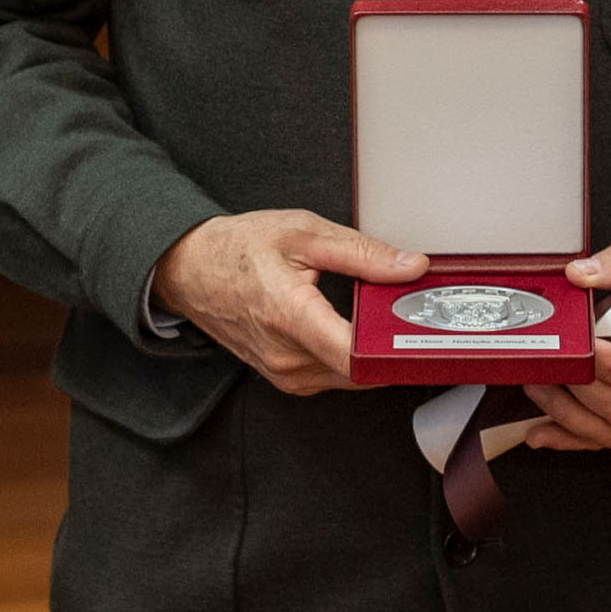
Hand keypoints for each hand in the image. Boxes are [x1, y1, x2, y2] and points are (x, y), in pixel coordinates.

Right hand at [153, 209, 425, 393]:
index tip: (421, 332)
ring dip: (371, 354)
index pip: (355, 355)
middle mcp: (287, 356)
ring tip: (380, 317)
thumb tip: (409, 266)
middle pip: (361, 370)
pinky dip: (350, 358)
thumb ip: (362, 252)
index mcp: (291, 315)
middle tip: (410, 313)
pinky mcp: (284, 378)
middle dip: (390, 345)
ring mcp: (284, 372)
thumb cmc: (237, 248)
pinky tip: (352, 329)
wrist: (189, 269)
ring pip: (350, 377)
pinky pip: (332, 377)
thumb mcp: (303, 233)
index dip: (395, 348)